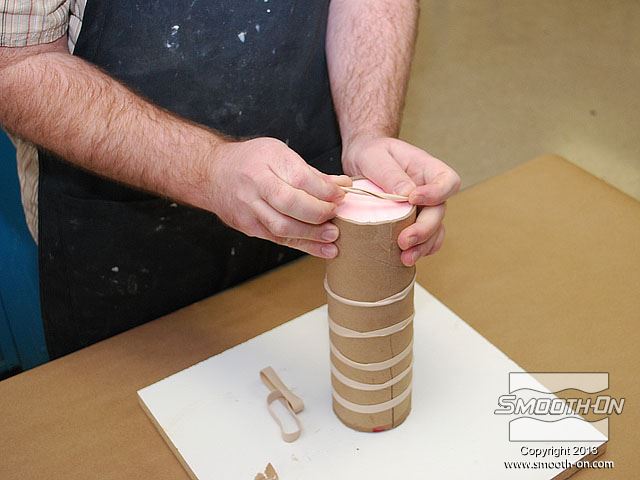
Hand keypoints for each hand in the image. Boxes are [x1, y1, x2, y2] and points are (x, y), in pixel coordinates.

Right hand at [209, 137, 351, 257]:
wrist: (211, 174)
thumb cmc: (251, 161)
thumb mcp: (279, 154)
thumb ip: (311, 173)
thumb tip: (343, 186)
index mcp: (266, 161)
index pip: (299, 178)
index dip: (324, 190)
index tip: (341, 196)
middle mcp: (255, 185)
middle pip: (288, 203)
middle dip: (318, 213)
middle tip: (336, 216)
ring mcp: (248, 209)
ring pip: (282, 227)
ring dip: (311, 235)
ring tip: (333, 237)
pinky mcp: (248, 227)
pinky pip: (278, 239)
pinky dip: (302, 245)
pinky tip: (322, 249)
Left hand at [342, 136, 460, 265]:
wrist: (361, 161)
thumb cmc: (372, 154)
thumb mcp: (375, 157)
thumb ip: (390, 173)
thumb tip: (407, 194)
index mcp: (428, 170)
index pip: (447, 181)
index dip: (436, 193)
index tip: (414, 198)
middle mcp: (430, 191)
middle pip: (439, 212)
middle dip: (424, 229)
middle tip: (404, 240)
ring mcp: (424, 209)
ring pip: (435, 231)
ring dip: (423, 246)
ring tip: (405, 257)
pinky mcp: (412, 223)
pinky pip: (425, 240)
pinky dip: (419, 251)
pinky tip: (406, 258)